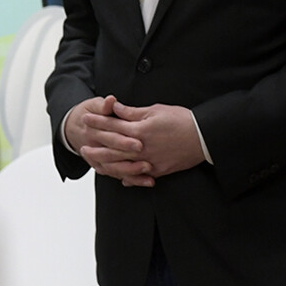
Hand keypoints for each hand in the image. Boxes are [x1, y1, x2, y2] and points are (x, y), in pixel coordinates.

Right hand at [66, 95, 148, 182]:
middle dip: (131, 160)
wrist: (74, 127)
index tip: (140, 143)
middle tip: (148, 162)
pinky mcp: (105, 167)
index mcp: (93, 131)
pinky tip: (148, 181)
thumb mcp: (93, 106)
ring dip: (133, 172)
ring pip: (115, 170)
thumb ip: (103, 105)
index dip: (124, 141)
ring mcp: (99, 160)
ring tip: (149, 170)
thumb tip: (111, 101)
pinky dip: (133, 180)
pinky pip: (119, 175)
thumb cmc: (90, 113)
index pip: (110, 137)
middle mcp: (95, 148)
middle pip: (113, 156)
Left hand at [80, 100, 204, 186]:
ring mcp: (148, 161)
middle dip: (96, 144)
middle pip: (112, 147)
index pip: (113, 125)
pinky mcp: (158, 170)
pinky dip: (127, 176)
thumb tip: (116, 109)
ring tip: (94, 161)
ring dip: (105, 162)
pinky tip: (119, 176)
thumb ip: (134, 112)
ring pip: (121, 164)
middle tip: (82, 145)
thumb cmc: (182, 120)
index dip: (97, 121)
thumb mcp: (157, 110)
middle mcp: (141, 147)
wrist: (203, 137)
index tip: (86, 118)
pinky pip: (138, 176)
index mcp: (140, 130)